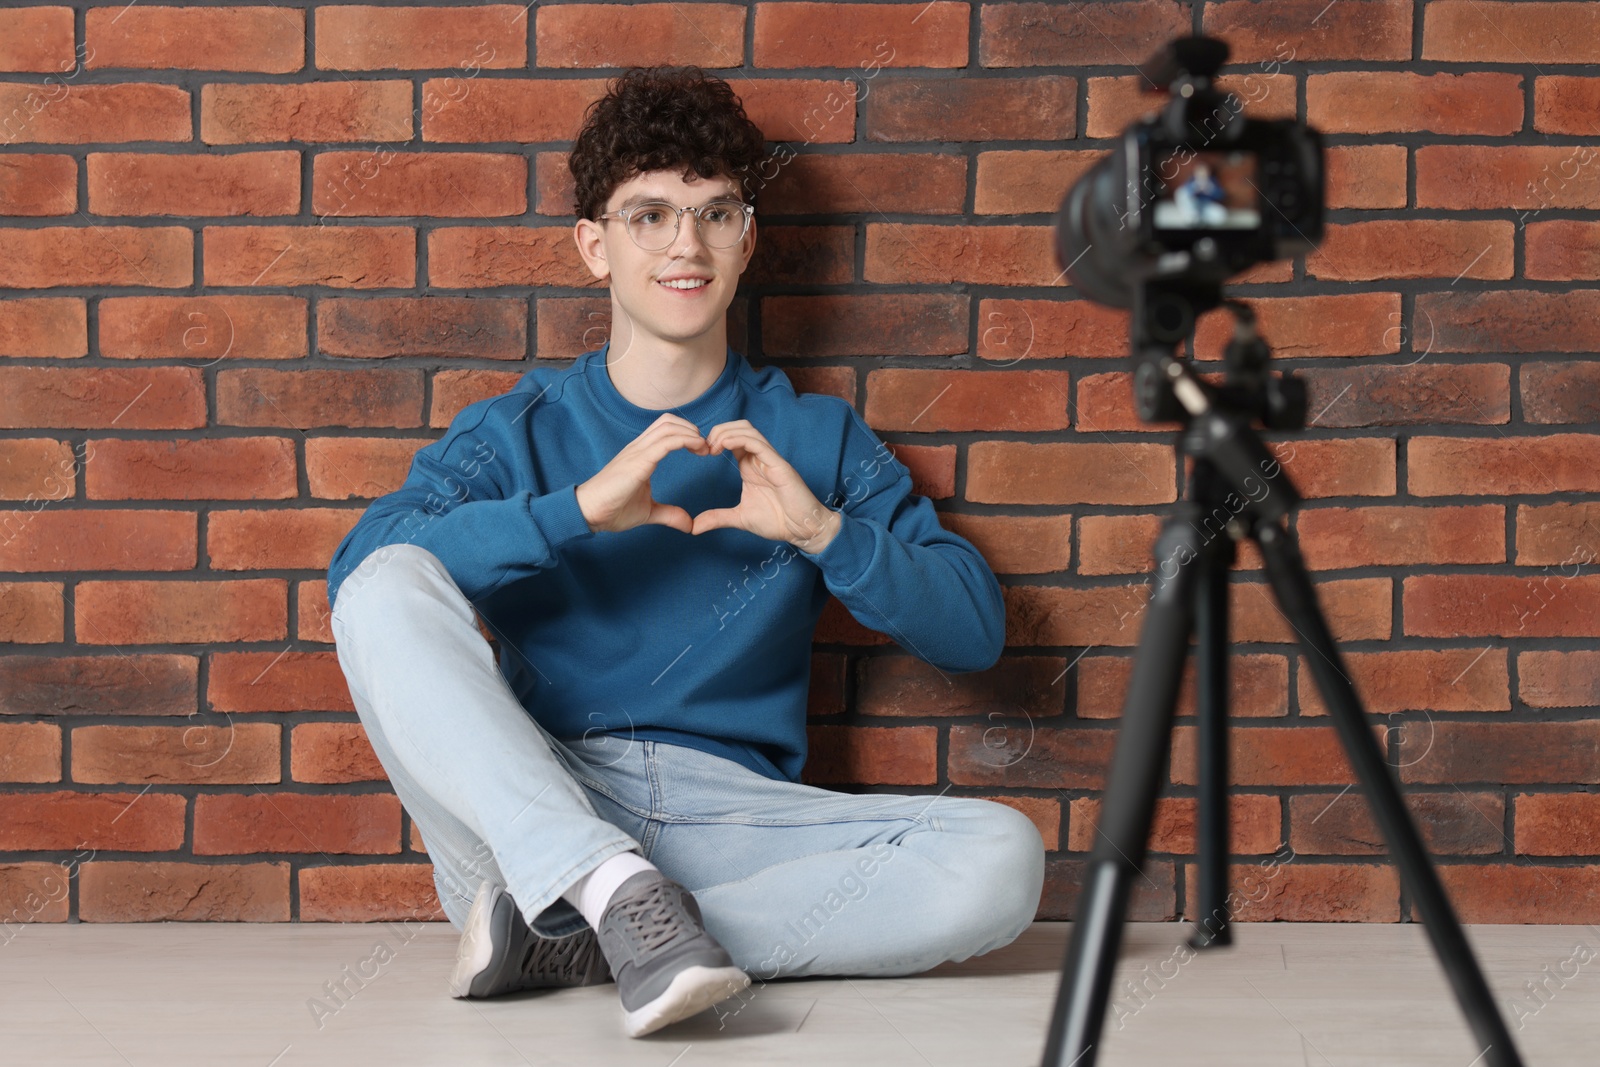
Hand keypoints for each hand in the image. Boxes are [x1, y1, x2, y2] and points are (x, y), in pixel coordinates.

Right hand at [575, 413, 710, 533]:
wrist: (588, 512)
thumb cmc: (612, 509)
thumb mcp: (648, 512)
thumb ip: (669, 514)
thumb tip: (689, 524)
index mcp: (640, 454)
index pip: (666, 430)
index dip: (687, 435)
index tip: (702, 452)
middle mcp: (639, 448)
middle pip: (669, 421)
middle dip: (692, 430)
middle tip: (706, 449)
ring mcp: (637, 452)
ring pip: (669, 426)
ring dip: (692, 434)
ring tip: (704, 449)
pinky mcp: (638, 461)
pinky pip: (666, 442)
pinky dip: (686, 441)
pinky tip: (697, 450)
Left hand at [691, 420, 840, 550]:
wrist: (802, 529)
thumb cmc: (778, 520)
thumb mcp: (739, 518)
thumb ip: (717, 518)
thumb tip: (694, 527)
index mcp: (750, 465)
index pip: (732, 438)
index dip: (713, 439)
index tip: (700, 453)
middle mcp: (759, 458)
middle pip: (738, 427)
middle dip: (718, 431)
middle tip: (704, 447)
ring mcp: (769, 459)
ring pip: (747, 430)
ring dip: (726, 432)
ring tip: (712, 447)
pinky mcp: (778, 464)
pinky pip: (758, 443)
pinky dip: (738, 439)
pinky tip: (724, 446)